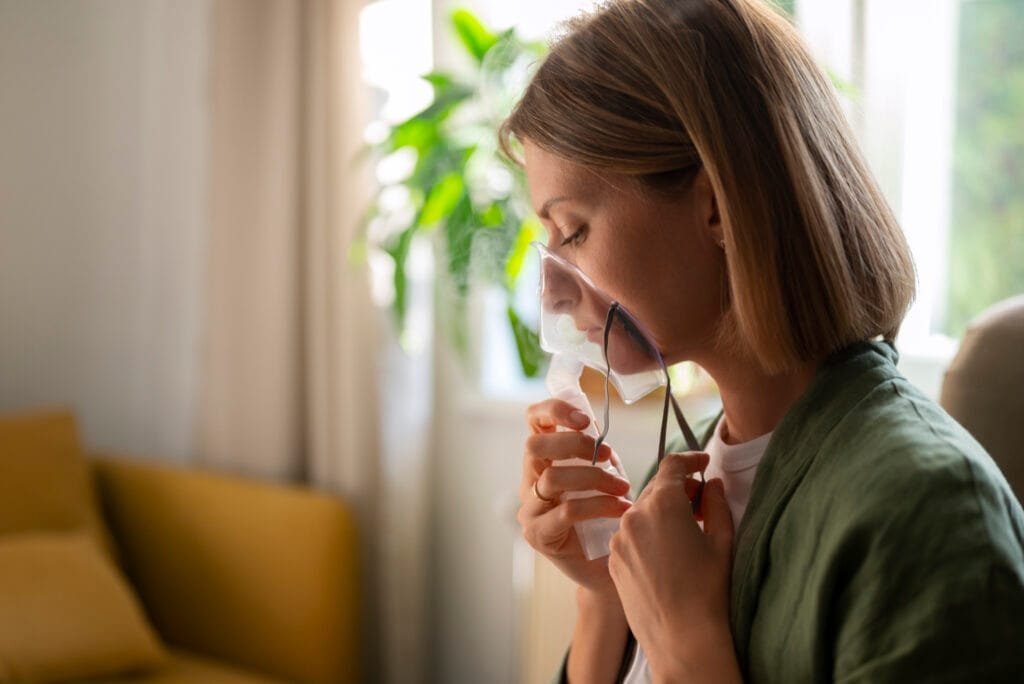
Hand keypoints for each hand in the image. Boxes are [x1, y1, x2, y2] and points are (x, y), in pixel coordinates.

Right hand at [517, 398, 632, 597]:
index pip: (534, 421)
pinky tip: (621, 509)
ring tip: (623, 487)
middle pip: (535, 446)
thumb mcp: (605, 476)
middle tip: (609, 455)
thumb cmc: (607, 517)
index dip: (554, 410)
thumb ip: (599, 453)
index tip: (585, 419)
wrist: (608, 569)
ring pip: (553, 479)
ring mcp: (530, 510)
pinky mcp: (538, 535)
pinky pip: (566, 511)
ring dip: (595, 477)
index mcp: (543, 461)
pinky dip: (599, 505)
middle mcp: (529, 482)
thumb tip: (602, 427)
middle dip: (575, 444)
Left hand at [608, 452, 737, 681]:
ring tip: (685, 533)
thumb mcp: (721, 541)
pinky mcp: (613, 559)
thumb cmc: (708, 591)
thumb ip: (716, 504)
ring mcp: (619, 538)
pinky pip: (630, 534)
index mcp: (662, 505)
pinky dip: (647, 534)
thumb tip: (712, 484)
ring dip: (661, 513)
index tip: (703, 463)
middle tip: (702, 503)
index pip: (673, 465)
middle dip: (678, 490)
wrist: (682, 639)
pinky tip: (666, 553)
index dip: (691, 459)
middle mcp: (634, 516)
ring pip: (641, 512)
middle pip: (656, 488)